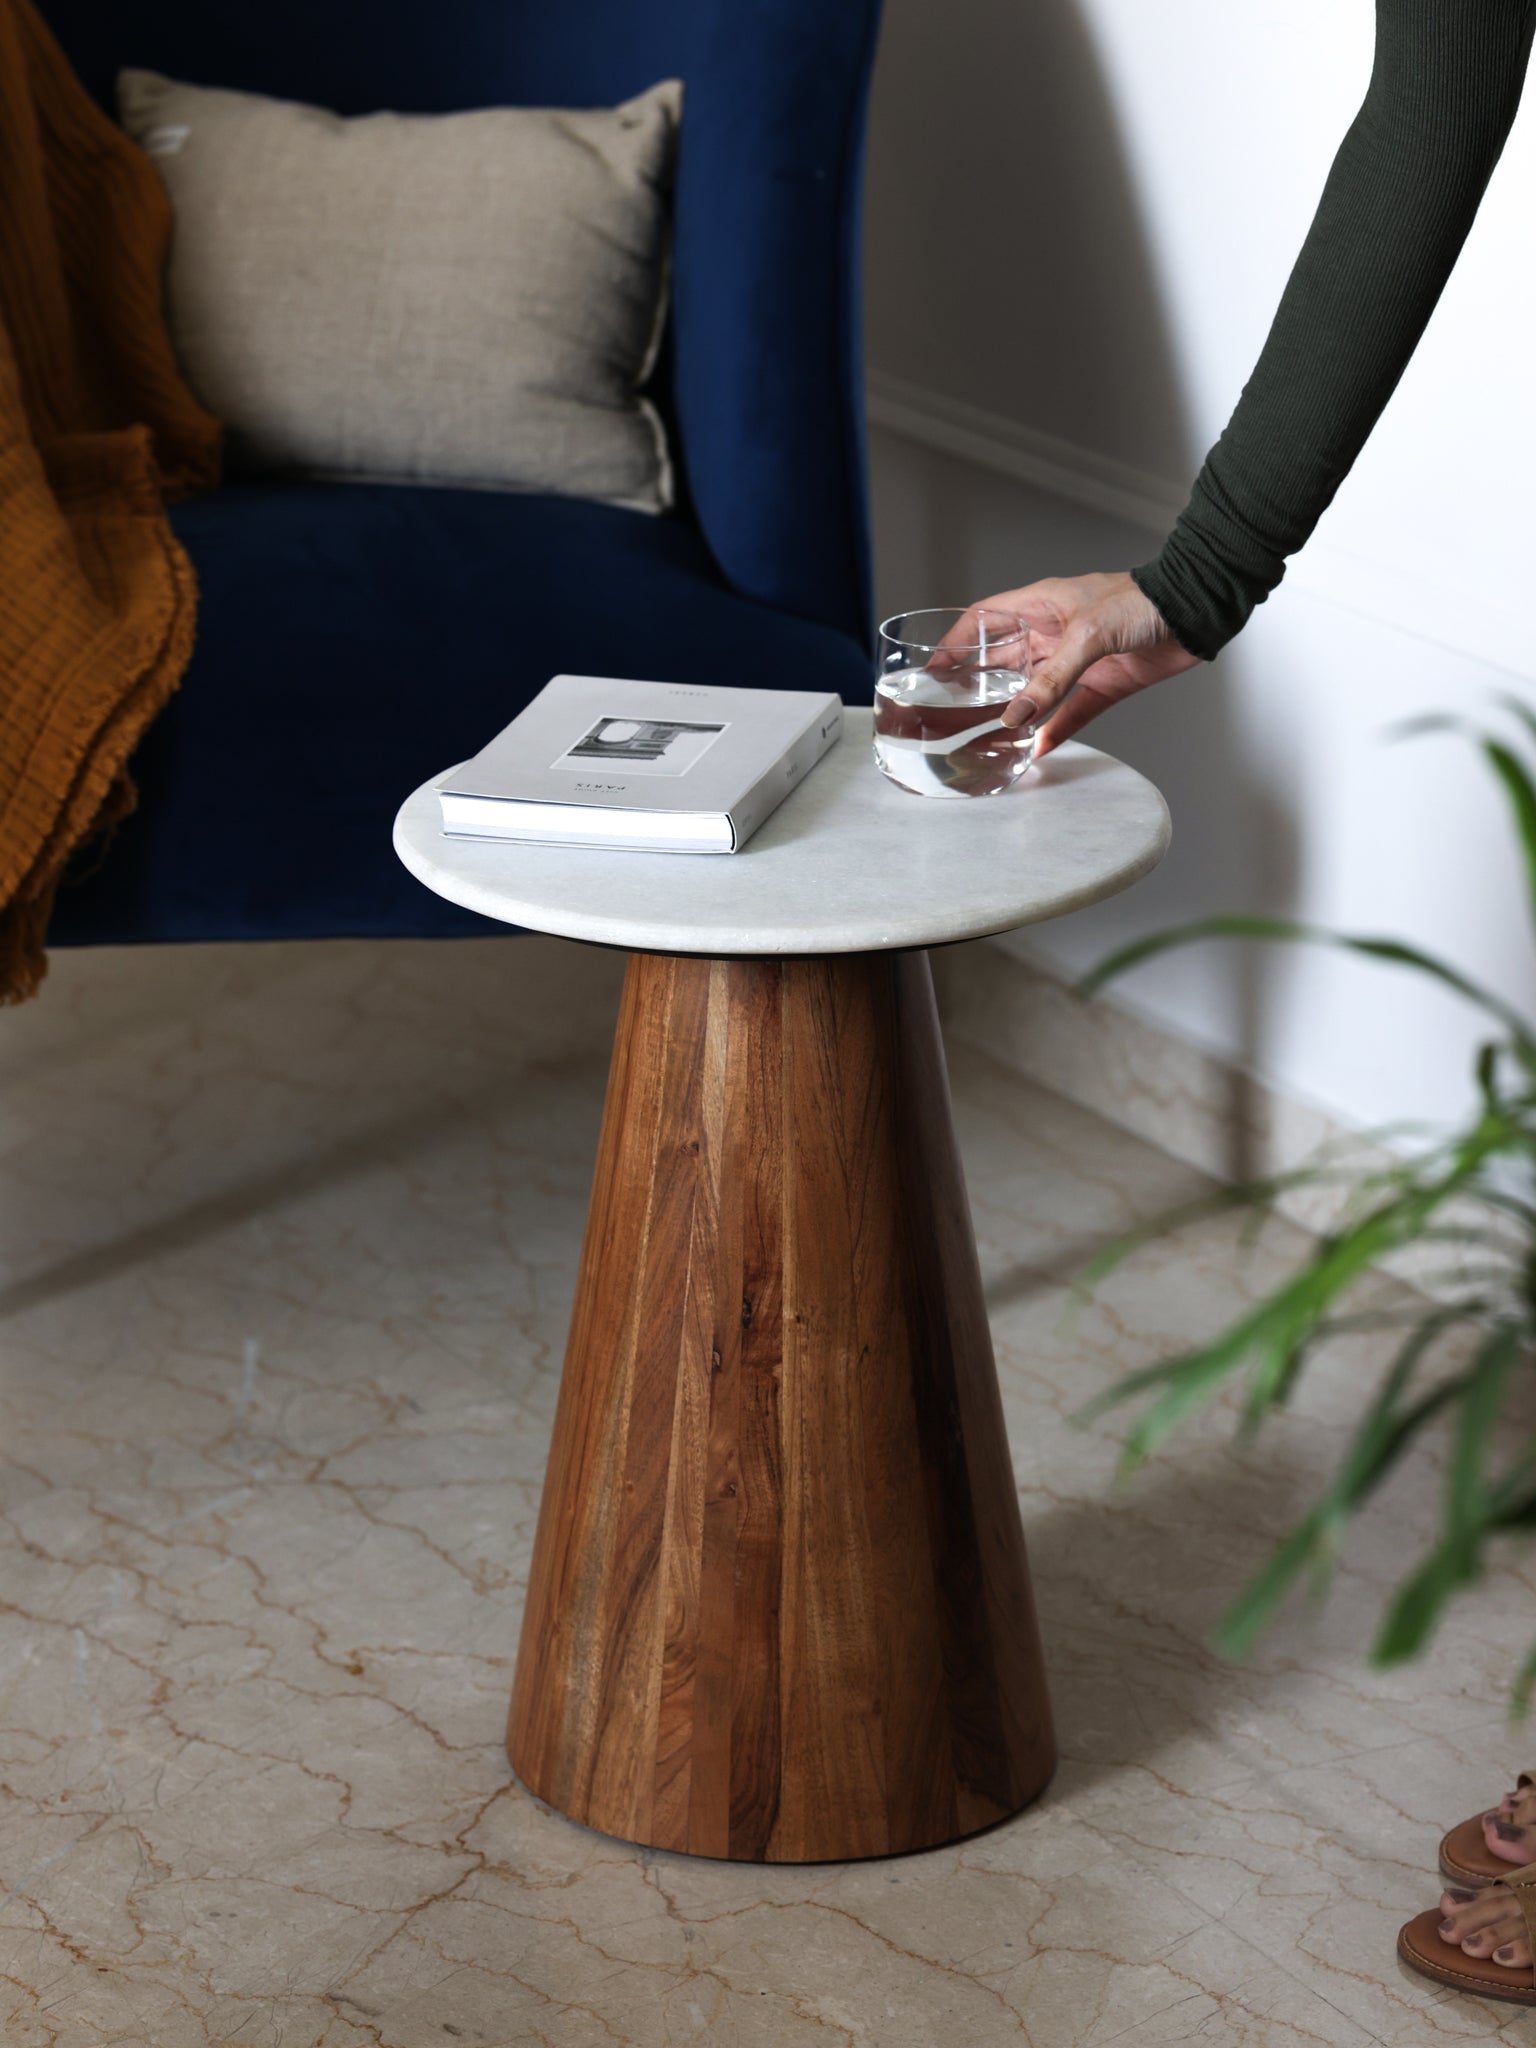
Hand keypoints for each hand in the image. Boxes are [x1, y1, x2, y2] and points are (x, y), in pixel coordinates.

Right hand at [944, 572, 1200, 761]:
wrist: (1195, 611)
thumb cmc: (1143, 601)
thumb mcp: (1087, 636)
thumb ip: (1049, 679)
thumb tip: (1014, 716)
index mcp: (1041, 605)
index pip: (985, 620)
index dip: (957, 642)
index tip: (932, 667)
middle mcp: (1053, 633)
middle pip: (1003, 660)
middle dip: (976, 683)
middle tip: (949, 709)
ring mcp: (1077, 660)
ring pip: (1034, 691)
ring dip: (1013, 713)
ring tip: (985, 736)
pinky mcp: (1103, 684)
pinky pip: (1071, 713)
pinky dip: (1055, 731)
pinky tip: (1037, 748)